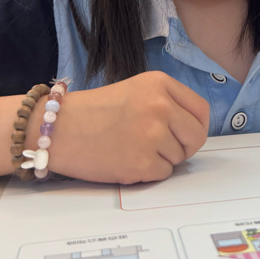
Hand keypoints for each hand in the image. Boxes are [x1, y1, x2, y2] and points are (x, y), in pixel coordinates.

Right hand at [48, 71, 209, 183]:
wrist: (58, 129)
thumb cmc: (94, 112)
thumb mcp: (136, 89)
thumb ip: (168, 103)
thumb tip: (195, 129)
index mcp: (159, 84)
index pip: (201, 110)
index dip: (197, 126)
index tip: (188, 134)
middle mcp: (159, 107)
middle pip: (196, 137)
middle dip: (185, 147)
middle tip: (163, 148)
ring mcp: (151, 135)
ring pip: (179, 158)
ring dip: (162, 158)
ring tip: (133, 148)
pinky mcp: (141, 163)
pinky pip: (163, 174)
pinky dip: (149, 172)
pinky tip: (127, 159)